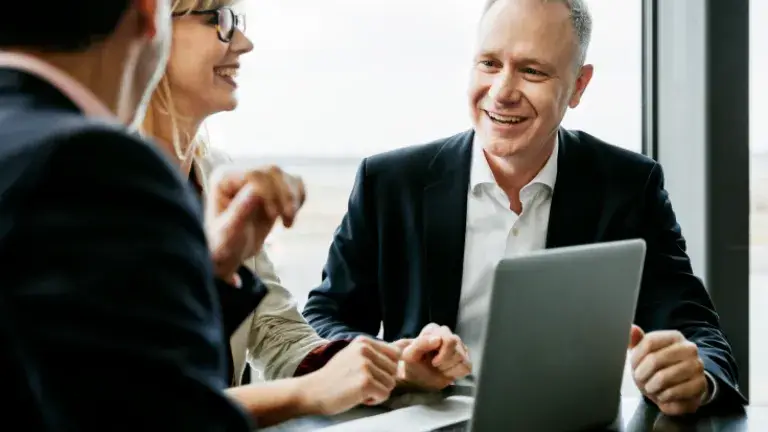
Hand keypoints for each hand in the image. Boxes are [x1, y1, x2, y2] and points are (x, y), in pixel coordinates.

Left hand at [205, 165, 304, 281]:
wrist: (230, 251)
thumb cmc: (223, 244)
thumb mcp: (228, 233)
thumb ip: (239, 211)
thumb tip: (255, 192)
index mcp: (223, 179)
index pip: (254, 174)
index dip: (269, 192)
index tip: (273, 216)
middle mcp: (240, 174)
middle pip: (273, 172)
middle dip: (285, 196)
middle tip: (287, 221)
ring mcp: (258, 179)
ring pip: (285, 177)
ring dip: (293, 199)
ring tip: (288, 222)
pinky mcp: (272, 187)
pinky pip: (294, 183)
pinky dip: (298, 199)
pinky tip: (290, 216)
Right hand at [298, 336, 400, 414]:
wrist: (312, 391)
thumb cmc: (335, 377)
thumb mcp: (354, 356)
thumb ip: (376, 353)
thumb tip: (404, 349)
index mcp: (364, 341)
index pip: (395, 354)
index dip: (386, 368)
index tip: (369, 373)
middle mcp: (365, 350)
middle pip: (394, 370)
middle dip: (382, 381)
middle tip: (360, 383)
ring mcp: (365, 365)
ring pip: (391, 383)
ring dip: (377, 391)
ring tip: (358, 389)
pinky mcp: (365, 382)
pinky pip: (384, 394)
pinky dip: (374, 400)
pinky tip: (358, 396)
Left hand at [392, 323, 471, 390]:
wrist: (415, 379)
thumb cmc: (412, 365)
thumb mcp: (409, 355)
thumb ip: (421, 344)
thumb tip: (438, 339)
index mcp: (434, 330)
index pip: (449, 339)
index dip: (443, 354)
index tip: (432, 361)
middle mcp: (447, 334)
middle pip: (456, 348)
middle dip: (445, 362)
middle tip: (435, 365)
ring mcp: (457, 346)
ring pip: (462, 358)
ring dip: (449, 368)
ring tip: (439, 368)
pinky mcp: (464, 358)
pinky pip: (467, 366)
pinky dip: (456, 373)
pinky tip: (447, 372)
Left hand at [628, 325, 708, 415]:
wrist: (684, 386)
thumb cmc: (660, 368)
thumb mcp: (645, 353)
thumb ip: (637, 340)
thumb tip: (632, 328)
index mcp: (674, 337)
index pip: (649, 342)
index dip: (636, 357)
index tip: (634, 366)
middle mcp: (689, 349)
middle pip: (654, 359)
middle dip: (641, 374)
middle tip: (640, 380)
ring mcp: (697, 367)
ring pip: (663, 378)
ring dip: (651, 387)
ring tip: (651, 388)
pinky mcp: (700, 386)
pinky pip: (672, 393)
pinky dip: (662, 398)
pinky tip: (663, 395)